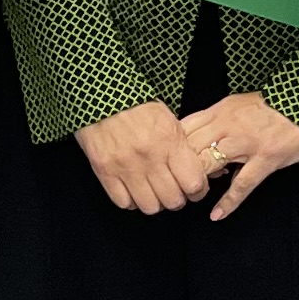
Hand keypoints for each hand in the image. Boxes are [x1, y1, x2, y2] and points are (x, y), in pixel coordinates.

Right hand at [73, 101, 213, 216]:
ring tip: (153, 192)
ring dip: (155, 202)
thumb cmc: (137, 104)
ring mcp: (125, 166)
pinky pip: (123, 202)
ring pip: (150, 207)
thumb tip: (195, 172)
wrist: (101, 92)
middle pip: (173, 200)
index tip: (194, 189)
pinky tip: (133, 189)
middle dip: (177, 199)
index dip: (198, 191)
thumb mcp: (169, 120)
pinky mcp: (104, 171)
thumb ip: (181, 148)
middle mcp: (149, 157)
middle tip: (174, 192)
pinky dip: (131, 200)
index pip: (193, 183)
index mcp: (169, 141)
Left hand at [172, 90, 298, 219]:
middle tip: (175, 183)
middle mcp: (229, 125)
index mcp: (221, 110)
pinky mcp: (266, 159)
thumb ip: (218, 120)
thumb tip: (199, 139)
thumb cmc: (276, 105)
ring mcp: (247, 143)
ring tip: (192, 196)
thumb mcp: (240, 104)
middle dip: (178, 167)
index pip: (184, 128)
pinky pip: (242, 185)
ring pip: (210, 164)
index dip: (171, 148)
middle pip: (191, 148)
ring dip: (198, 182)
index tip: (165, 161)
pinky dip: (227, 203)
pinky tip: (216, 215)